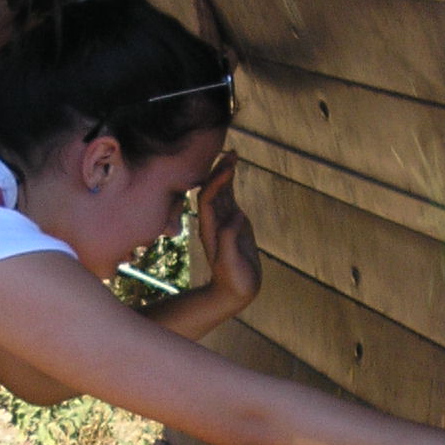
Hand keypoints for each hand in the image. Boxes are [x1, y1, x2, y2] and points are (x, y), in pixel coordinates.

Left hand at [194, 152, 258, 309]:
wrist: (234, 291)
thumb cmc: (233, 281)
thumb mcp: (230, 264)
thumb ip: (229, 241)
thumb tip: (236, 217)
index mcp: (211, 229)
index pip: (208, 200)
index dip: (215, 183)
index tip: (227, 169)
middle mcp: (214, 222)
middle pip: (212, 190)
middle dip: (219, 171)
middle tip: (230, 153)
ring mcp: (223, 221)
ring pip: (221, 192)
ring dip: (224, 173)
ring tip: (232, 154)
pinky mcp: (233, 222)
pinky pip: (229, 198)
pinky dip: (230, 183)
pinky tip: (233, 169)